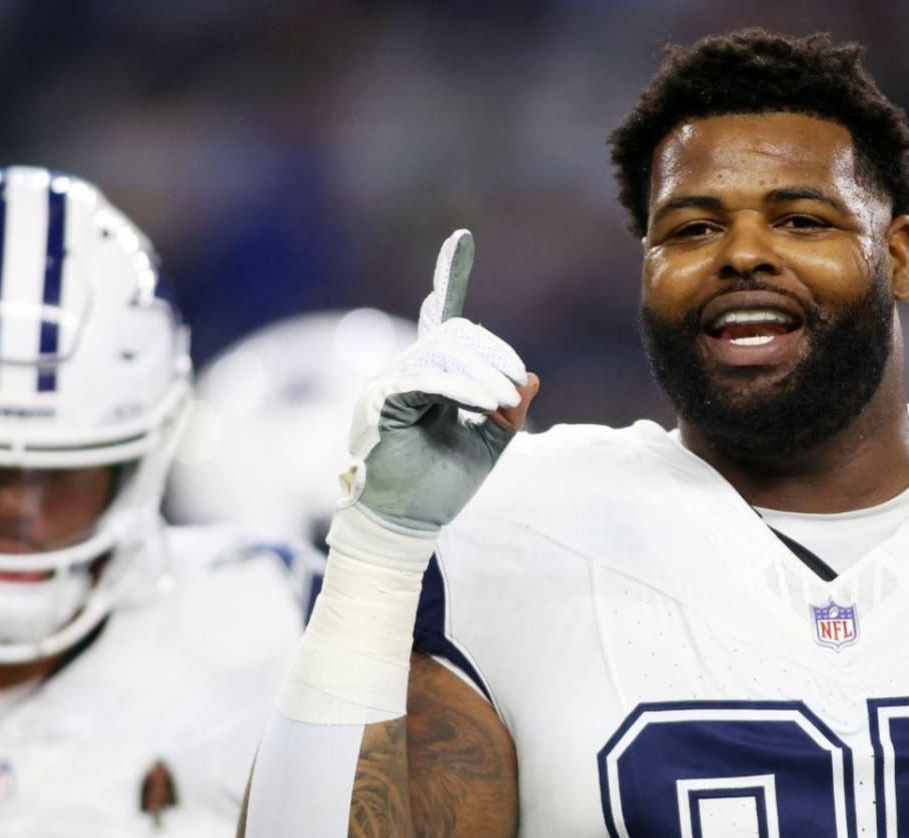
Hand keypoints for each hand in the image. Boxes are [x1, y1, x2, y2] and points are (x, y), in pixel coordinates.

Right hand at [341, 230, 538, 534]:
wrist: (406, 526)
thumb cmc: (441, 488)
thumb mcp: (489, 445)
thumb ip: (508, 411)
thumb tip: (529, 377)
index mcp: (428, 377)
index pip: (441, 318)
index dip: (450, 276)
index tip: (461, 240)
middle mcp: (404, 372)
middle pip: (455, 334)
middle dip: (493, 353)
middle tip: (515, 391)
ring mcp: (387, 383)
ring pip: (443, 350)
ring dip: (482, 373)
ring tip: (506, 404)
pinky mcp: (380, 401)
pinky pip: (425, 377)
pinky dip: (461, 388)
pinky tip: (485, 405)